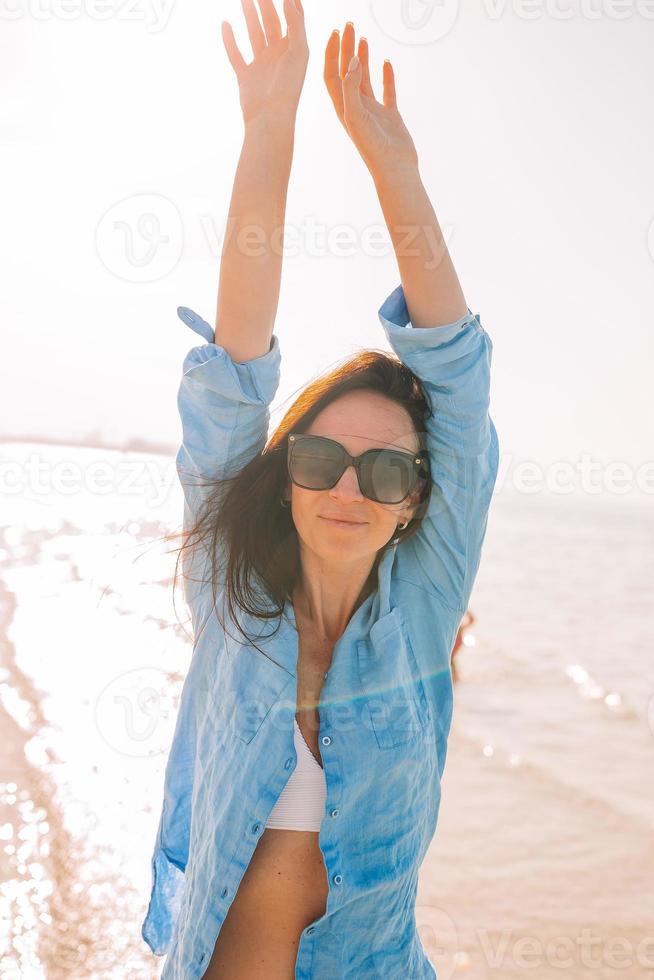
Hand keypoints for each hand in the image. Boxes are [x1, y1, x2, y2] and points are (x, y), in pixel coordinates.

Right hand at [222, 0, 308, 128]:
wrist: (269, 119)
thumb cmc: (288, 88)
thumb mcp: (297, 52)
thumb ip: (295, 24)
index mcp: (293, 50)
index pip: (292, 17)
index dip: (288, 1)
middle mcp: (278, 56)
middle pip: (270, 21)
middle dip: (264, 2)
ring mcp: (261, 66)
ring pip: (254, 33)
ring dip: (249, 15)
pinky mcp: (246, 77)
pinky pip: (236, 54)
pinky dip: (230, 40)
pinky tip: (225, 24)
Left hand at [324, 22, 418, 178]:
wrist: (394, 169)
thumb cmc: (372, 148)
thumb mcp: (356, 116)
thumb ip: (351, 88)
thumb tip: (352, 61)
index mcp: (342, 108)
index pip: (331, 75)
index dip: (331, 53)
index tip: (335, 32)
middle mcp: (355, 108)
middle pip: (346, 72)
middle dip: (345, 48)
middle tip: (348, 25)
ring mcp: (372, 111)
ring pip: (364, 78)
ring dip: (363, 58)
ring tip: (363, 37)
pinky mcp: (389, 116)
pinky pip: (387, 91)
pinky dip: (386, 76)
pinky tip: (387, 62)